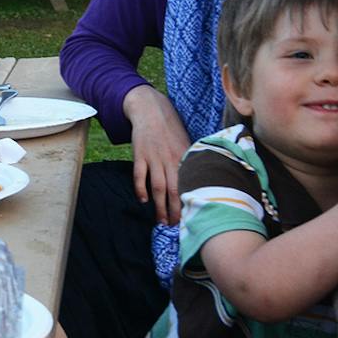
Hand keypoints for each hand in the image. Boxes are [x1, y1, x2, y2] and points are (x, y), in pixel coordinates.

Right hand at [124, 86, 188, 224]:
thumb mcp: (185, 143)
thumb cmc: (170, 129)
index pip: (189, 185)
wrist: (151, 111)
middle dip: (175, 211)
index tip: (191, 217)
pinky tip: (143, 200)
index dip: (190, 203)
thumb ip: (190, 162)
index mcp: (184, 158)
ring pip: (157, 187)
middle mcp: (170, 160)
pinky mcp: (140, 155)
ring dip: (159, 206)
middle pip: (175, 190)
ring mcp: (154, 158)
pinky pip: (139, 175)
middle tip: (175, 226)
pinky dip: (140, 189)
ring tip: (160, 221)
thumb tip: (198, 182)